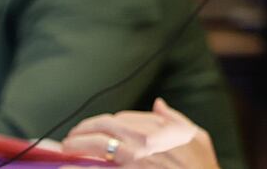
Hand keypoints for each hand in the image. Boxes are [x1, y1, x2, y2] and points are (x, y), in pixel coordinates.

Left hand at [64, 99, 216, 167]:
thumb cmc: (200, 166)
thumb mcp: (196, 136)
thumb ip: (175, 119)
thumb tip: (158, 104)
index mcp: (159, 128)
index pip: (123, 118)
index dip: (106, 122)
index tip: (98, 127)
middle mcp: (142, 141)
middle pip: (104, 128)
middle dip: (84, 130)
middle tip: (72, 137)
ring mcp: (131, 160)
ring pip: (96, 146)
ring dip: (76, 146)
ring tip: (66, 150)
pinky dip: (77, 168)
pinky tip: (65, 168)